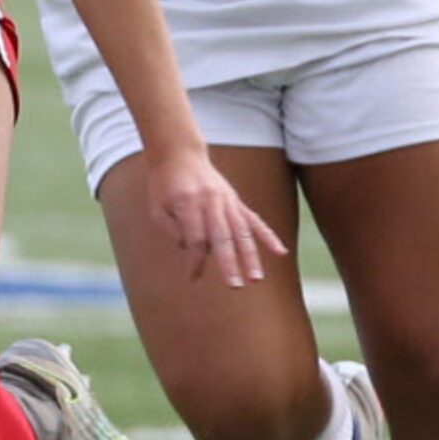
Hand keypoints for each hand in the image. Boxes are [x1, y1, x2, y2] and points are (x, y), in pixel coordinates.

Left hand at [146, 150, 287, 288]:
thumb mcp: (157, 207)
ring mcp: (227, 200)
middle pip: (222, 237)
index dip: (195, 260)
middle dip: (229, 263)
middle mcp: (211, 201)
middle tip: (234, 286)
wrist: (180, 154)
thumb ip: (172, 229)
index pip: (195, 238)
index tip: (194, 278)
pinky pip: (255, 220)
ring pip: (241, 231)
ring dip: (250, 256)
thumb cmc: (164, 185)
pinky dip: (268, 237)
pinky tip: (281, 253)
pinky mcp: (236, 201)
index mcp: (188, 203)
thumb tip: (191, 250)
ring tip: (256, 278)